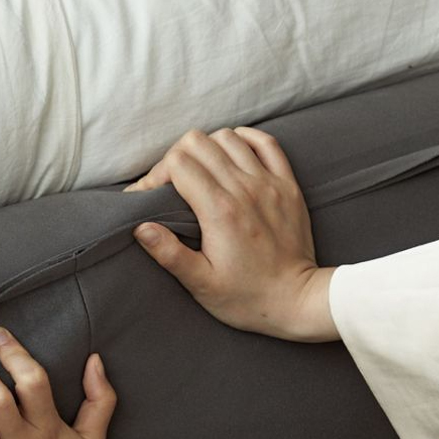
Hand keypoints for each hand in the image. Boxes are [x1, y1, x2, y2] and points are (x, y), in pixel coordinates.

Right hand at [123, 127, 338, 341]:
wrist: (297, 301)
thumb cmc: (247, 298)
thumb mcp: (201, 284)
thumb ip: (169, 253)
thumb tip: (141, 227)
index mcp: (219, 211)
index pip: (178, 164)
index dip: (156, 175)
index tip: (150, 196)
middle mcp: (244, 189)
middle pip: (198, 143)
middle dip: (176, 158)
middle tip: (171, 185)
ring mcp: (269, 183)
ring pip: (228, 137)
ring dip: (207, 149)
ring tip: (199, 173)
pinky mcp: (287, 186)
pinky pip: (266, 143)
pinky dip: (245, 139)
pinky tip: (232, 152)